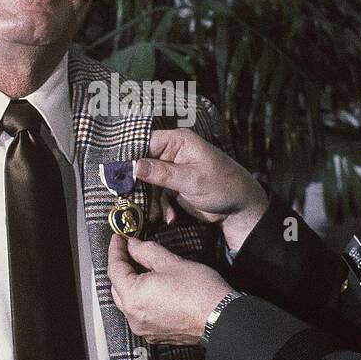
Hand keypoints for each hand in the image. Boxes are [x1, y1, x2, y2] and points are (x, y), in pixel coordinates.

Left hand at [106, 233, 232, 345]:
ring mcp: (144, 328)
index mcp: (133, 297)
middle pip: (117, 287)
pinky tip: (153, 289)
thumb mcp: (170, 262)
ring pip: (128, 302)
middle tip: (129, 251)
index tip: (118, 238)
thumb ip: (145, 251)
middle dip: (121, 268)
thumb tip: (132, 245)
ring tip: (142, 269)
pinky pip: (141, 314)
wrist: (221, 318)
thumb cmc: (199, 291)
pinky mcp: (156, 335)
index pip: (114, 269)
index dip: (115, 251)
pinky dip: (142, 300)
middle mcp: (133, 317)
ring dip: (131, 285)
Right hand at [135, 129, 269, 250]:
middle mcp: (173, 153)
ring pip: (148, 183)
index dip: (132, 158)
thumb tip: (133, 166)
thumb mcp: (191, 180)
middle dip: (140, 186)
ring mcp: (173, 170)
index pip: (146, 143)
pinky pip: (158, 195)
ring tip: (155, 215)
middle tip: (133, 201)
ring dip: (151, 201)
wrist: (240, 208)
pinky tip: (169, 217)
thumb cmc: (223, 186)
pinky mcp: (174, 187)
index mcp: (179, 141)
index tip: (121, 176)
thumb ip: (162, 173)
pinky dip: (160, 207)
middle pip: (143, 165)